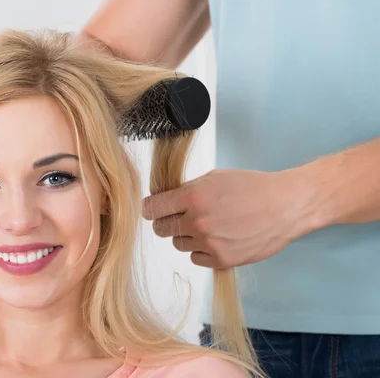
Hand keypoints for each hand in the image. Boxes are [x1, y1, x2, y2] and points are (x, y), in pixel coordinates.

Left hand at [142, 169, 313, 268]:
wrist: (286, 206)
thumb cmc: (252, 187)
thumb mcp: (215, 178)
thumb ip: (187, 190)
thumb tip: (165, 201)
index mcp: (193, 197)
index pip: (152, 209)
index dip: (151, 209)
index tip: (152, 210)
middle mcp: (198, 221)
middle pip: (161, 229)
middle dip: (167, 222)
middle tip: (180, 217)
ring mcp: (209, 243)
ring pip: (178, 244)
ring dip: (186, 236)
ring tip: (207, 226)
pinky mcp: (222, 259)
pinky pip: (196, 258)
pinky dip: (202, 250)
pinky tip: (217, 238)